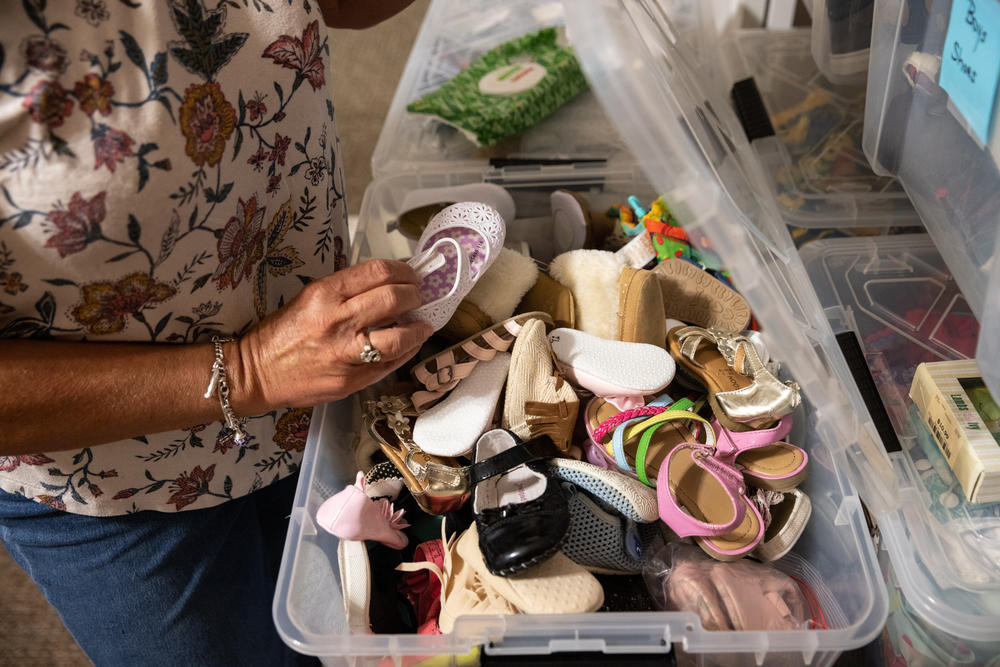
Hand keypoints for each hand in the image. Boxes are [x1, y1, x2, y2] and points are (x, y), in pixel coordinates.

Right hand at [232, 259, 432, 412]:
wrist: (256, 372)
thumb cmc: (283, 333)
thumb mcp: (309, 297)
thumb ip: (347, 290)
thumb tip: (388, 283)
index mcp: (324, 294)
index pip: (377, 272)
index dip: (404, 271)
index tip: (412, 275)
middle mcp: (337, 321)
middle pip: (394, 299)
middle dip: (415, 295)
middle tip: (419, 297)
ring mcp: (345, 353)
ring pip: (399, 337)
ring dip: (418, 328)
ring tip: (422, 324)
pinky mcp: (350, 380)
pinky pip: (389, 364)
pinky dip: (407, 351)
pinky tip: (410, 345)